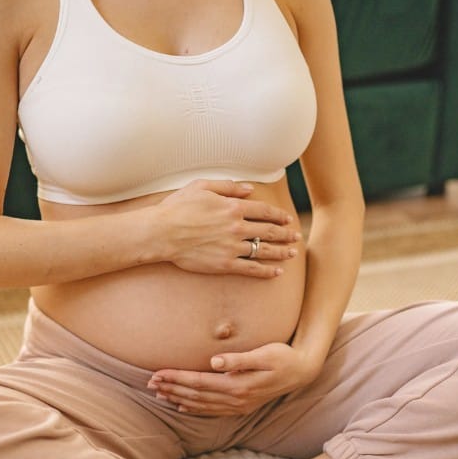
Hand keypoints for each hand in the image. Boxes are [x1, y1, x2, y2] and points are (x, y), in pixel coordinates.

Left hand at [147, 342, 319, 415]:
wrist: (302, 372)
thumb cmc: (283, 357)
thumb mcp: (265, 353)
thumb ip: (239, 358)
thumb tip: (215, 361)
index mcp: (239, 385)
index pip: (199, 382)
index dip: (177, 378)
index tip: (157, 373)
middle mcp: (236, 399)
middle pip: (196, 395)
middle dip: (171, 388)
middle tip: (149, 383)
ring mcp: (238, 405)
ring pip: (201, 404)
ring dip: (178, 398)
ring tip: (158, 393)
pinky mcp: (241, 405)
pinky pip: (212, 410)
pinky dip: (194, 408)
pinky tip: (181, 405)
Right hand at [152, 179, 300, 278]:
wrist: (162, 232)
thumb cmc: (178, 207)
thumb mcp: (202, 186)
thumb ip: (228, 186)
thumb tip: (250, 189)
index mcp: (233, 207)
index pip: (264, 211)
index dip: (279, 216)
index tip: (287, 219)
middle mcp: (237, 227)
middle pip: (269, 231)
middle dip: (285, 234)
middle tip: (296, 236)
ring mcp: (232, 247)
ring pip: (264, 250)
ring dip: (281, 252)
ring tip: (292, 253)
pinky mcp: (225, 264)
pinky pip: (251, 268)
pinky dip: (266, 271)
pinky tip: (276, 272)